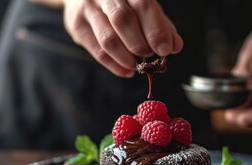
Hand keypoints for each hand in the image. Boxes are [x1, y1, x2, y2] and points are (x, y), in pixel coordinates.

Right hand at [63, 0, 182, 76]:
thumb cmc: (120, 2)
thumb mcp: (142, 6)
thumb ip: (160, 24)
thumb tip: (175, 46)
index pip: (143, 4)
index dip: (156, 29)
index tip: (166, 49)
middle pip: (122, 20)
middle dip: (139, 43)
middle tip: (148, 55)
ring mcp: (87, 8)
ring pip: (108, 39)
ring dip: (126, 57)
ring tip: (137, 66)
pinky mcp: (76, 25)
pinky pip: (97, 51)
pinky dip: (115, 65)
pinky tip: (126, 70)